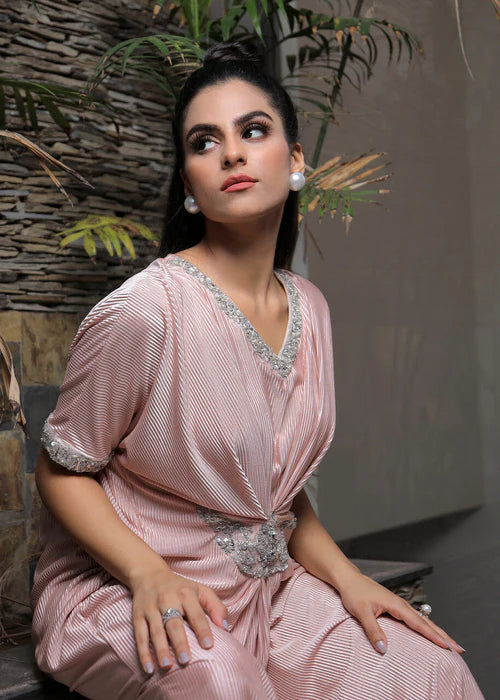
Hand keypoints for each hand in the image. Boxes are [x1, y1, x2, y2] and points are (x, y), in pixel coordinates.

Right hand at [129, 560, 227, 674]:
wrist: (148, 573)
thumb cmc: (179, 587)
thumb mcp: (200, 590)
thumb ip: (215, 606)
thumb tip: (226, 627)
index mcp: (186, 594)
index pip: (195, 613)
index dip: (202, 629)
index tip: (208, 645)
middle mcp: (168, 599)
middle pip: (174, 623)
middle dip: (179, 642)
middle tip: (186, 660)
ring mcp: (151, 608)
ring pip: (156, 630)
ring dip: (161, 649)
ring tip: (167, 667)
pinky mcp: (138, 616)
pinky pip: (140, 635)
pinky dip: (143, 652)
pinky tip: (148, 668)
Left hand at [335, 570, 463, 655]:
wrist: (349, 579)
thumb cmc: (354, 592)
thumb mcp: (361, 612)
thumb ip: (373, 630)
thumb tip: (384, 649)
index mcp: (396, 604)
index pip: (419, 623)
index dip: (433, 636)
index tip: (447, 646)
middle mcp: (401, 604)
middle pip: (426, 622)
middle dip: (443, 635)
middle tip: (459, 649)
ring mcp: (399, 605)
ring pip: (422, 620)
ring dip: (436, 632)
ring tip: (450, 644)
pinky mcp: (395, 607)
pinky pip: (415, 619)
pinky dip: (425, 627)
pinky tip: (428, 634)